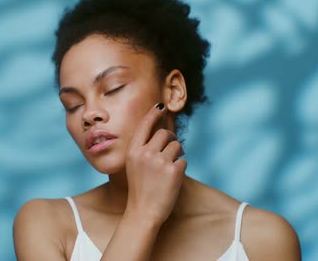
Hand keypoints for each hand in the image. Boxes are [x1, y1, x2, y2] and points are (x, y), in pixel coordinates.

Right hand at [124, 103, 186, 225]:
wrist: (143, 211)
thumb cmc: (140, 188)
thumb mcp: (134, 165)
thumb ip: (144, 149)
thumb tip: (161, 132)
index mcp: (133, 151)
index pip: (145, 125)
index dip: (154, 113)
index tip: (161, 106)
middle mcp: (145, 153)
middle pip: (165, 133)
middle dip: (171, 138)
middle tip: (173, 147)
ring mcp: (159, 162)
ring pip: (177, 146)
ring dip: (178, 154)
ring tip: (171, 167)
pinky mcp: (173, 171)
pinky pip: (183, 161)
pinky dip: (181, 168)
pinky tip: (172, 179)